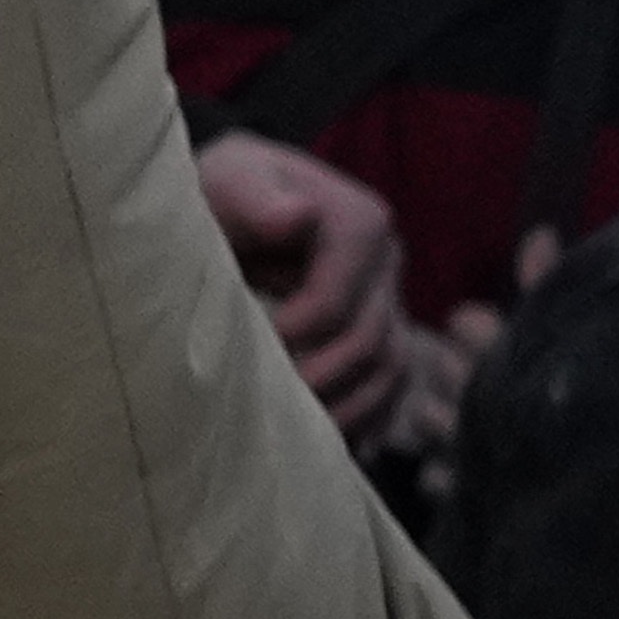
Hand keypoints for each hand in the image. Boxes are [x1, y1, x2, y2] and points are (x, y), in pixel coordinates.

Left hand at [188, 129, 413, 436]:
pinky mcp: (384, 330)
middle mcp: (387, 261)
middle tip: (270, 404)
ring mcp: (390, 299)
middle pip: (370, 339)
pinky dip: (368, 415)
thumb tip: (297, 216)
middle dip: (320, 377)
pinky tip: (334, 440)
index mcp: (361, 222)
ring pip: (392, 367)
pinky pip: (392, 384)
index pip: (338, 300)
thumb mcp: (232, 179)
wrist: (235, 201)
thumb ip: (260, 198)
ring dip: (349, 407)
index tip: (250, 348)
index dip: (295, 334)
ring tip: (303, 432)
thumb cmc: (226, 191)